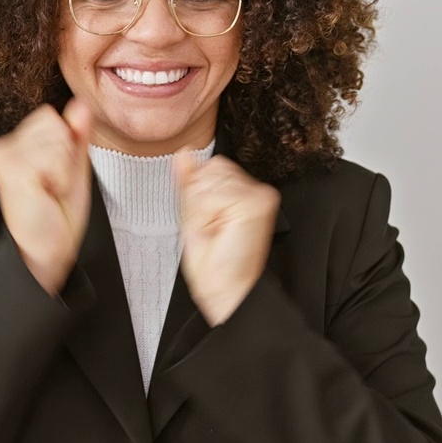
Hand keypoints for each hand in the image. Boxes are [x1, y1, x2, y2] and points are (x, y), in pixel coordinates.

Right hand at [0, 99, 92, 294]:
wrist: (46, 251)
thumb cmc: (57, 215)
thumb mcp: (75, 167)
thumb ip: (78, 134)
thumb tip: (80, 104)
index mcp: (15, 144)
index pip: (50, 115)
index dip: (66, 144)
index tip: (57, 175)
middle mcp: (3, 147)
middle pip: (53, 121)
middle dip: (65, 153)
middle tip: (53, 185)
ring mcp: (4, 156)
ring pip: (56, 137)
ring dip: (63, 167)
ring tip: (49, 190)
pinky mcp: (10, 169)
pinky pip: (54, 154)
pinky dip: (61, 176)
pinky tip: (46, 193)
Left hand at [173, 151, 279, 326]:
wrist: (226, 290)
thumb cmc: (213, 262)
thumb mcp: (192, 213)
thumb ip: (188, 180)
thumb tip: (183, 153)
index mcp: (242, 191)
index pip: (212, 166)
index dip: (199, 192)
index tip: (207, 219)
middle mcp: (255, 190)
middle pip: (212, 167)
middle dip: (201, 197)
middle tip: (211, 226)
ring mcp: (258, 195)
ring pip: (211, 177)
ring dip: (203, 205)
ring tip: (216, 228)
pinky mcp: (256, 202)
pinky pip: (213, 193)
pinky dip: (207, 212)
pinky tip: (220, 228)